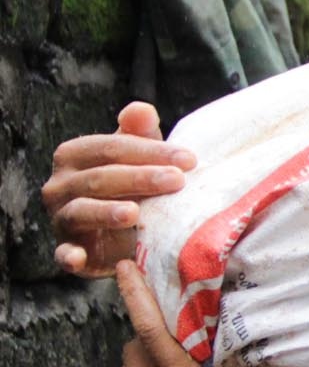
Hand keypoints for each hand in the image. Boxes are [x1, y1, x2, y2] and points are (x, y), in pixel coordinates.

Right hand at [42, 102, 194, 276]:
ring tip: (135, 214)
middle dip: (140, 178)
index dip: (150, 151)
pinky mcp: (66, 250)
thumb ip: (139, 136)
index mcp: (75, 156)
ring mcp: (60, 218)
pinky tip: (78, 257)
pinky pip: (63, 253)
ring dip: (106, 212)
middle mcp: (60, 184)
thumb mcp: (136, 160)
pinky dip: (68, 256)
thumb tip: (142, 109)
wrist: (117, 235)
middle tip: (178, 181)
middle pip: (99, 177)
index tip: (189, 159)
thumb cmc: (129, 188)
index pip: (111, 148)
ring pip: (81, 211)